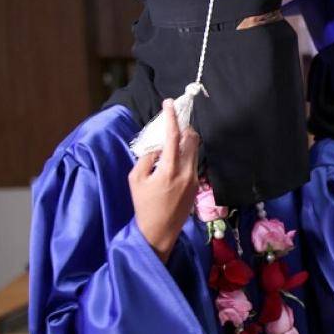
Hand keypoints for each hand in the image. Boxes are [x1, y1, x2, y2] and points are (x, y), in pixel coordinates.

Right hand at [129, 99, 200, 261]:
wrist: (159, 230)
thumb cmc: (143, 204)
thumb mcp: (136, 179)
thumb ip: (147, 158)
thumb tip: (157, 146)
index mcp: (169, 170)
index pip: (174, 137)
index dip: (172, 117)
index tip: (169, 103)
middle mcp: (187, 172)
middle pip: (192, 139)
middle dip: (183, 127)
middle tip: (172, 122)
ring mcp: (195, 179)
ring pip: (195, 150)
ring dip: (185, 140)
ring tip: (170, 140)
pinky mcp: (197, 185)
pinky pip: (193, 162)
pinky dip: (185, 154)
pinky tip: (172, 158)